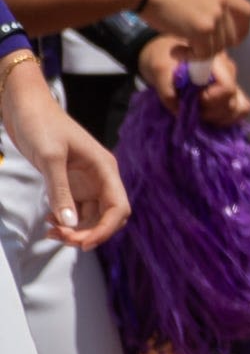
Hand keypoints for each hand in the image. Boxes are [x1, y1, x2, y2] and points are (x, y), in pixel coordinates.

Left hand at [0, 55, 128, 248]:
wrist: (26, 109)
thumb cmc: (41, 126)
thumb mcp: (50, 158)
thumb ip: (60, 192)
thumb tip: (70, 224)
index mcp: (104, 168)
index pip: (118, 207)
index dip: (106, 230)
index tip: (83, 244)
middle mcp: (101, 177)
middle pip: (108, 216)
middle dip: (88, 232)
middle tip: (59, 237)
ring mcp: (87, 182)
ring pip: (91, 217)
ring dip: (75, 230)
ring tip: (50, 231)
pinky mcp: (72, 184)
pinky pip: (76, 211)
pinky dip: (66, 221)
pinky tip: (50, 221)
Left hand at [137, 44, 249, 125]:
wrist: (167, 53)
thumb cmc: (164, 57)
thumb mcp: (159, 69)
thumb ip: (167, 88)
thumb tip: (179, 111)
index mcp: (216, 61)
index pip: (226, 88)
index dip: (209, 100)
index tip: (191, 99)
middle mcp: (229, 71)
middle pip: (232, 101)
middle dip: (210, 112)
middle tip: (191, 109)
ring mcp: (233, 82)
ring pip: (239, 108)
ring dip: (218, 117)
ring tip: (199, 113)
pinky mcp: (231, 92)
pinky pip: (241, 109)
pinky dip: (227, 118)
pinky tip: (211, 116)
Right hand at [138, 0, 249, 56]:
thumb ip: (207, 2)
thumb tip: (212, 20)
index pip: (247, 12)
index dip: (242, 29)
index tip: (231, 40)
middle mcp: (222, 2)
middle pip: (231, 35)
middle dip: (215, 46)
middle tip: (195, 48)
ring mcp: (214, 16)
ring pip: (218, 47)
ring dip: (199, 53)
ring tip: (180, 49)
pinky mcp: (202, 30)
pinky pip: (204, 54)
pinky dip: (190, 57)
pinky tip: (175, 51)